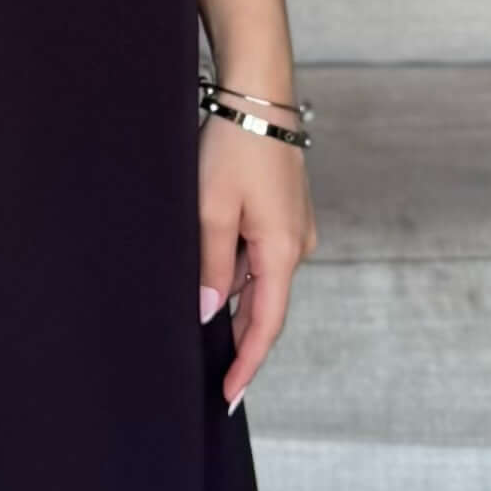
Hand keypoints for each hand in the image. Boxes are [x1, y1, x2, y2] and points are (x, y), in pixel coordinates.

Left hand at [198, 105, 315, 412]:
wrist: (258, 96)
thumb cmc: (234, 147)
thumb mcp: (211, 210)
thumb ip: (210, 266)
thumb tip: (209, 313)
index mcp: (283, 251)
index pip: (266, 325)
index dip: (247, 363)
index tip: (228, 394)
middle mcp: (297, 245)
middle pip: (263, 304)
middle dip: (234, 333)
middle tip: (202, 364)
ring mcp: (294, 229)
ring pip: (256, 277)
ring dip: (228, 290)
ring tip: (193, 294)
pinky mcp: (285, 214)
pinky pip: (258, 254)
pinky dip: (235, 266)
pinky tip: (210, 258)